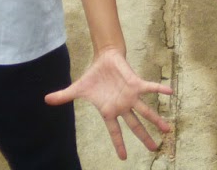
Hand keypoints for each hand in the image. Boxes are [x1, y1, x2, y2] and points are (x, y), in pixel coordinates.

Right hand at [44, 47, 172, 159]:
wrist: (105, 59)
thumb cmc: (94, 76)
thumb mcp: (78, 89)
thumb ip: (64, 97)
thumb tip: (46, 100)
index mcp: (110, 111)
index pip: (115, 132)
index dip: (119, 144)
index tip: (124, 158)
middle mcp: (123, 106)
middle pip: (135, 125)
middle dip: (144, 137)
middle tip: (154, 149)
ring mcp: (131, 96)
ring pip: (145, 110)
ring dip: (156, 119)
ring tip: (167, 129)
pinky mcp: (136, 83)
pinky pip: (150, 87)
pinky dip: (159, 90)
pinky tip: (170, 93)